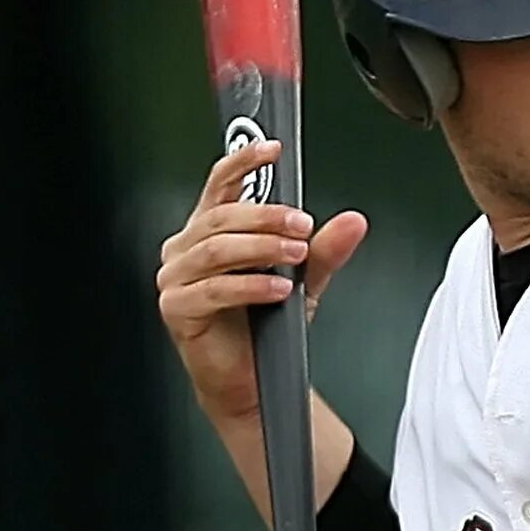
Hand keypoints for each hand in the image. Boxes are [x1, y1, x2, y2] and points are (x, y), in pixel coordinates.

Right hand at [159, 143, 367, 429]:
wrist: (251, 380)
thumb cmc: (264, 325)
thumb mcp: (303, 279)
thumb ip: (324, 250)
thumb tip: (353, 222)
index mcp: (209, 230)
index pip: (221, 183)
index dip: (243, 160)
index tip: (272, 150)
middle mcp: (187, 248)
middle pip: (223, 216)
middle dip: (267, 216)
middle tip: (302, 225)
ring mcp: (176, 277)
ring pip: (217, 248)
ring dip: (262, 247)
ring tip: (294, 255)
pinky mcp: (176, 307)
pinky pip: (214, 289)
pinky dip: (250, 286)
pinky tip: (278, 290)